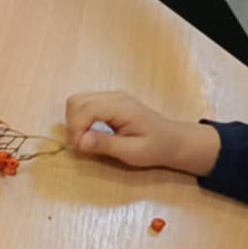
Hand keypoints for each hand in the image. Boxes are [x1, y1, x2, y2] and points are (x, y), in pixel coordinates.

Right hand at [64, 91, 220, 175]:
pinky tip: (92, 132)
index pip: (85, 109)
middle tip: (82, 145)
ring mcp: (112, 96)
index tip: (79, 148)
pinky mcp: (110, 101)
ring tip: (86, 139)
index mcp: (122, 107)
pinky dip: (81, 118)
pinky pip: (85, 104)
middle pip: (76, 101)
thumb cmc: (156, 148)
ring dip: (75, 121)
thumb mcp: (133, 152)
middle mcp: (115, 96)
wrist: (175, 141)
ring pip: (77, 101)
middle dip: (72, 124)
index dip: (76, 129)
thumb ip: (105, 145)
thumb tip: (80, 141)